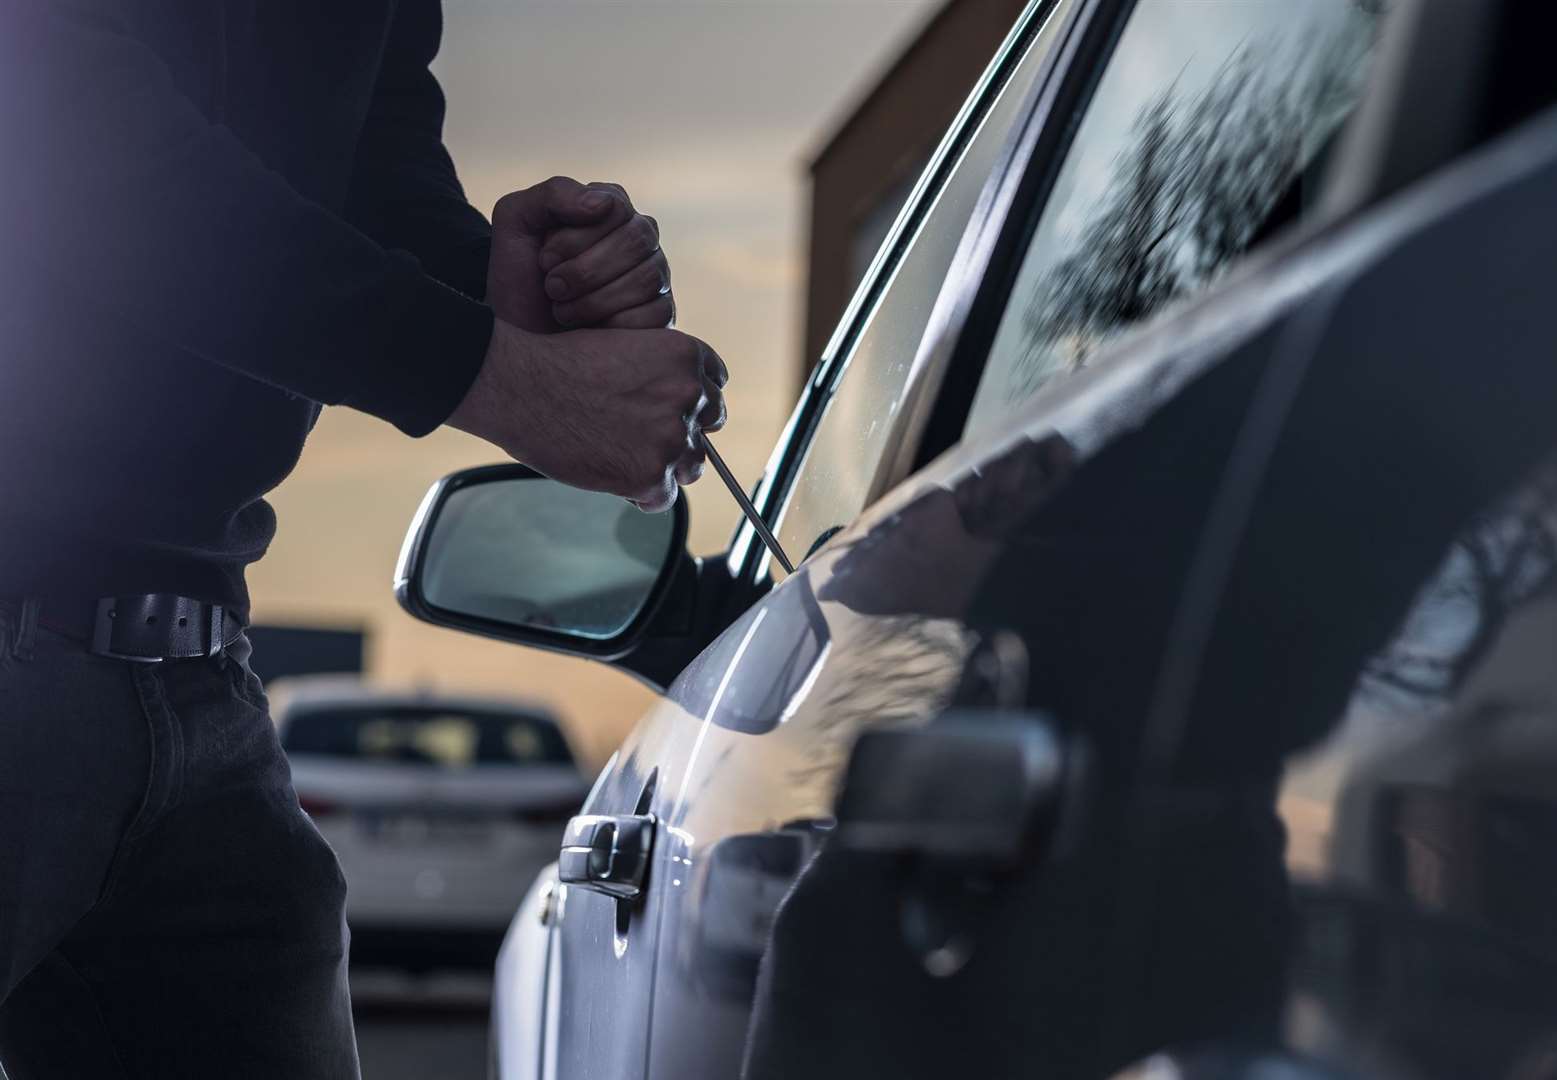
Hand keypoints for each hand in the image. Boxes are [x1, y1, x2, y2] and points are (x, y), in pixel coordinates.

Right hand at [448, 318, 726, 512]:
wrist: (519, 386)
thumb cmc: (557, 365)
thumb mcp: (622, 347)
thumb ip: (658, 376)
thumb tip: (676, 411)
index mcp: (685, 357)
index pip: (714, 387)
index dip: (691, 402)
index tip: (671, 412)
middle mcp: (688, 395)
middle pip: (707, 429)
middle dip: (681, 435)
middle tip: (644, 440)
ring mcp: (672, 438)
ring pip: (691, 466)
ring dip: (665, 468)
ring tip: (624, 459)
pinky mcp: (650, 475)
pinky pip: (664, 497)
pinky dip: (642, 494)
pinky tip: (614, 479)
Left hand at [488, 177, 672, 332]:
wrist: (521, 337)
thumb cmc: (519, 277)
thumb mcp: (517, 221)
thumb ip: (555, 194)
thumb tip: (603, 202)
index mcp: (611, 208)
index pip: (614, 208)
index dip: (574, 238)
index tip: (544, 259)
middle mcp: (641, 238)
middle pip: (636, 241)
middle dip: (584, 271)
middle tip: (552, 287)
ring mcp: (656, 276)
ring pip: (646, 279)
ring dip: (593, 301)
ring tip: (563, 310)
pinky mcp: (662, 314)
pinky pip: (655, 315)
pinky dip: (613, 325)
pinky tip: (589, 331)